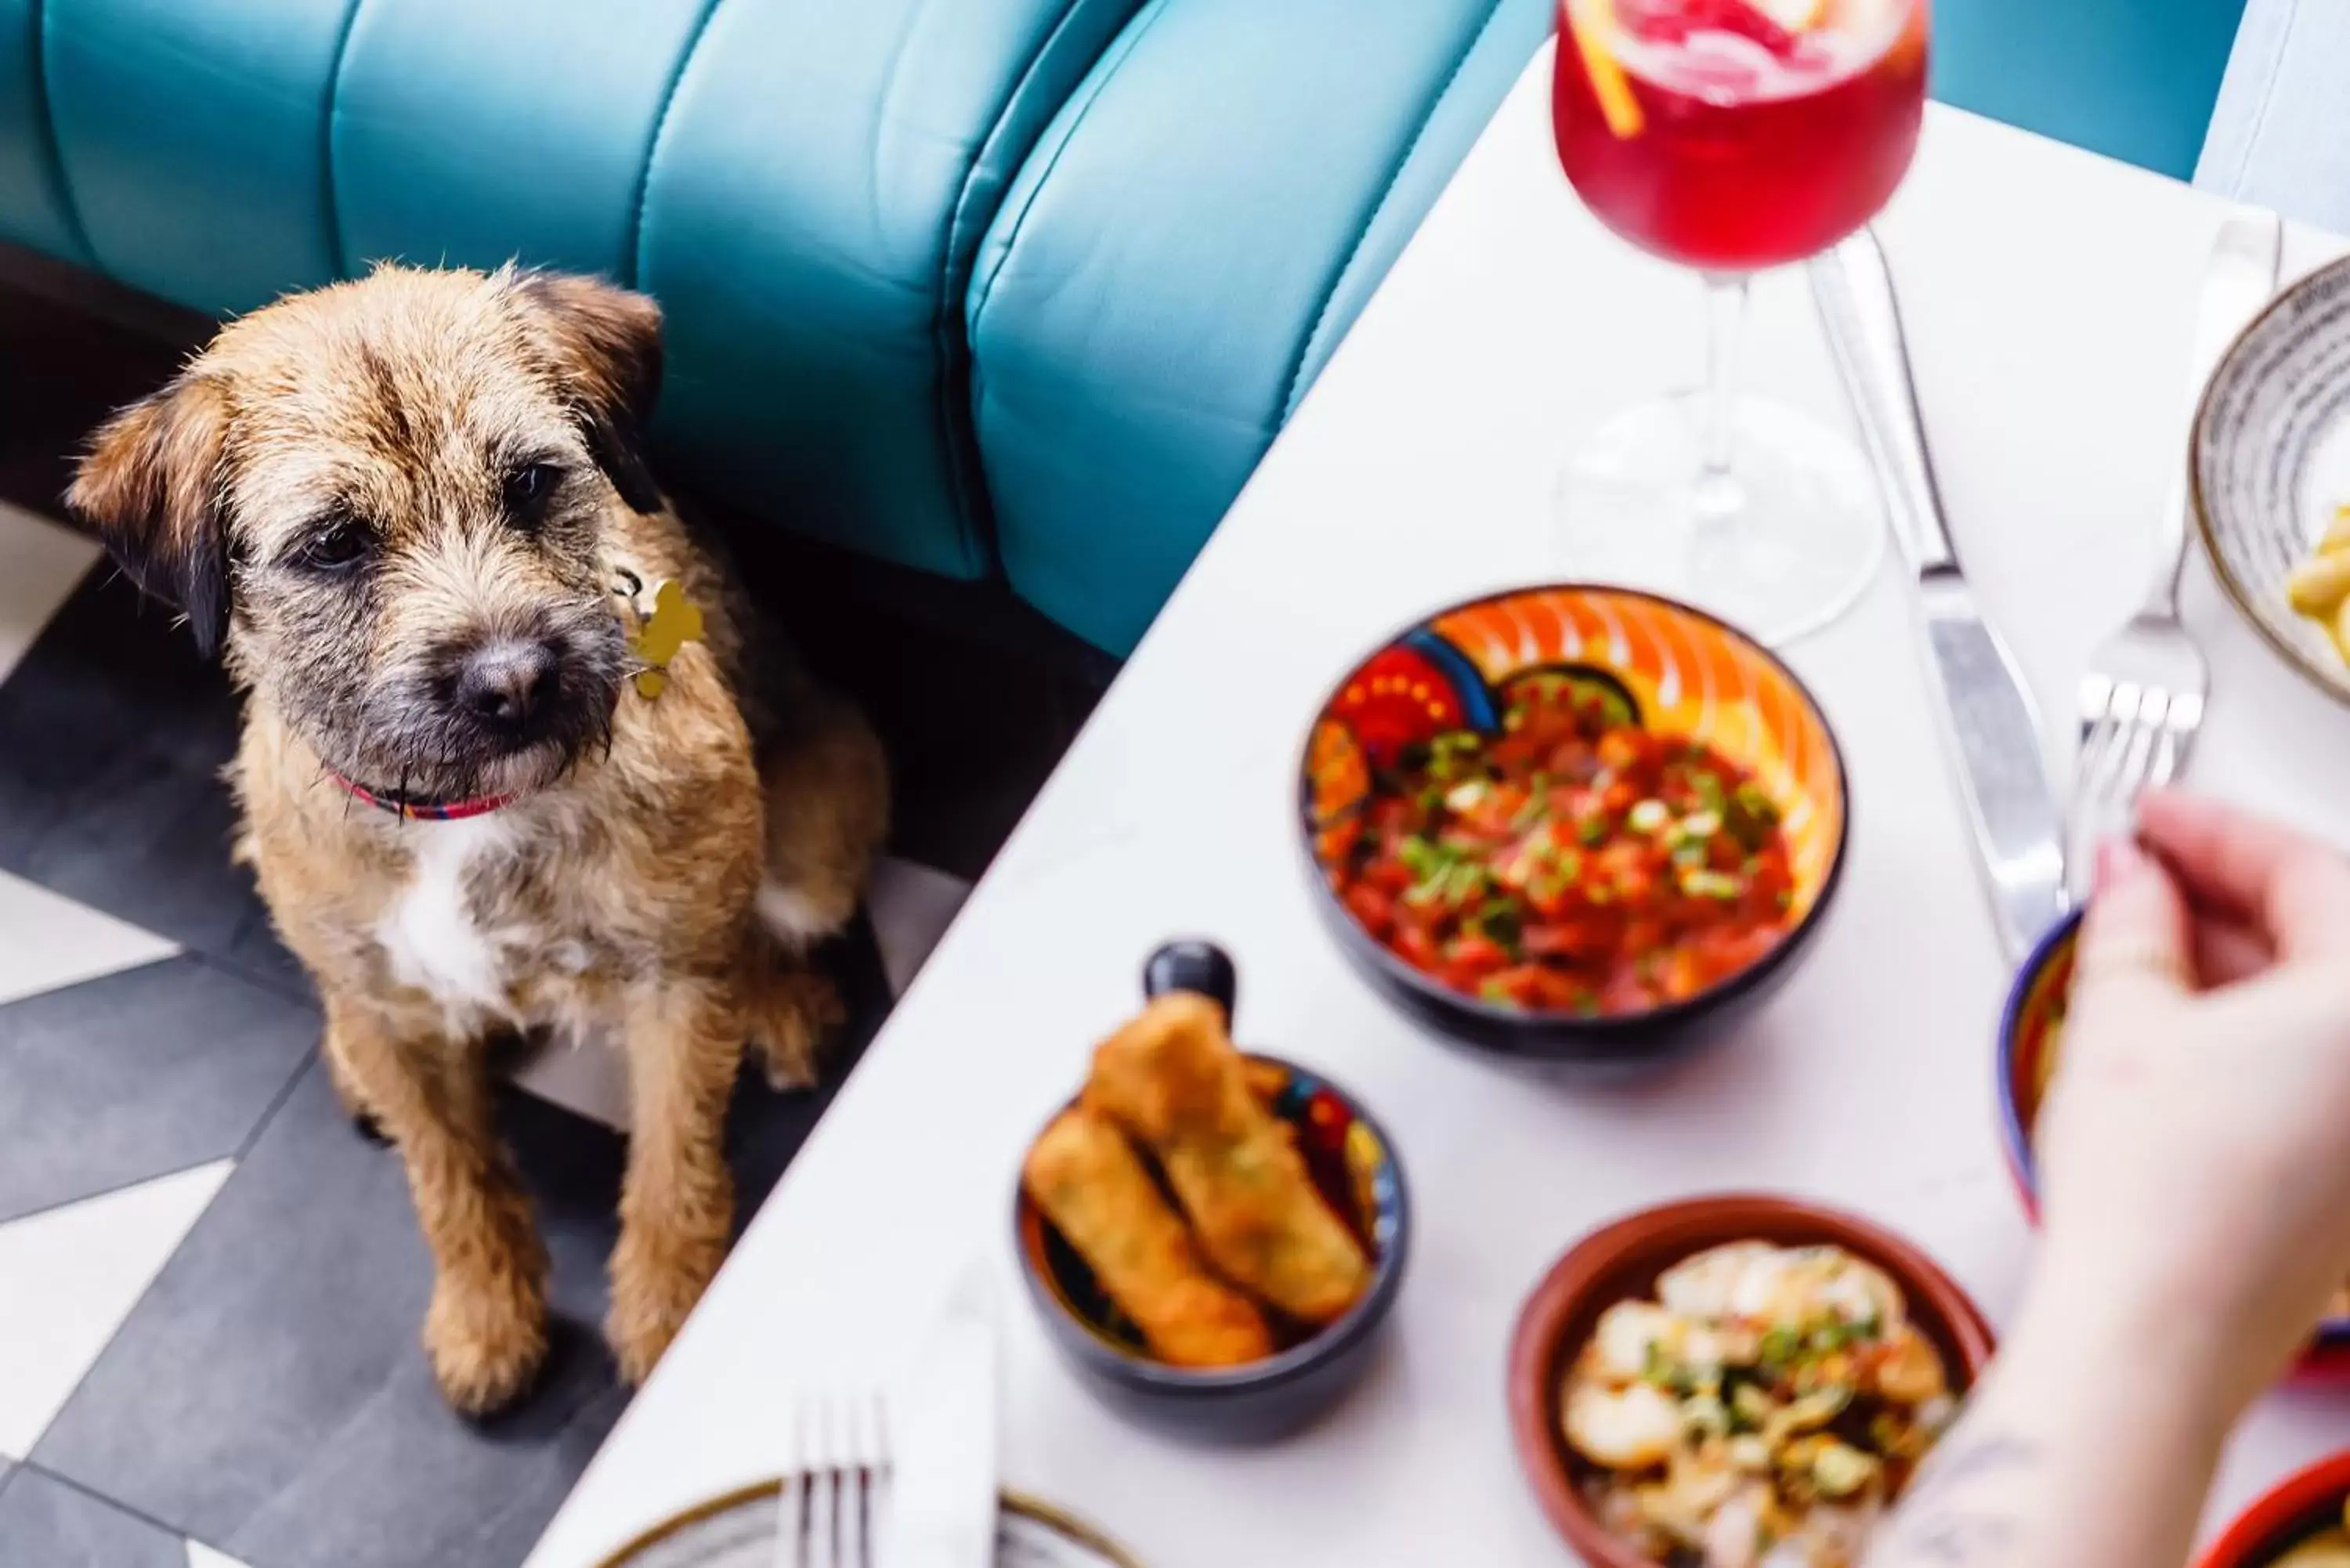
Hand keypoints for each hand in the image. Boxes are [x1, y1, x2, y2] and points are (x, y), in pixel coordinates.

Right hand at [2035, 790, 2349, 1415]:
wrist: (2160, 1334)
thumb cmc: (2161, 1202)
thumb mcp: (2122, 1021)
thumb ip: (2132, 926)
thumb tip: (2132, 881)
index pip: (2305, 870)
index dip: (2210, 829)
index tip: (2151, 817)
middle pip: (2330, 937)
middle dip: (2225, 896)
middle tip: (2137, 875)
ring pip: (2324, 1005)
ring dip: (2239, 965)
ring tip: (2139, 947)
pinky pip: (2324, 1068)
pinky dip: (2261, 1031)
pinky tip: (2179, 1023)